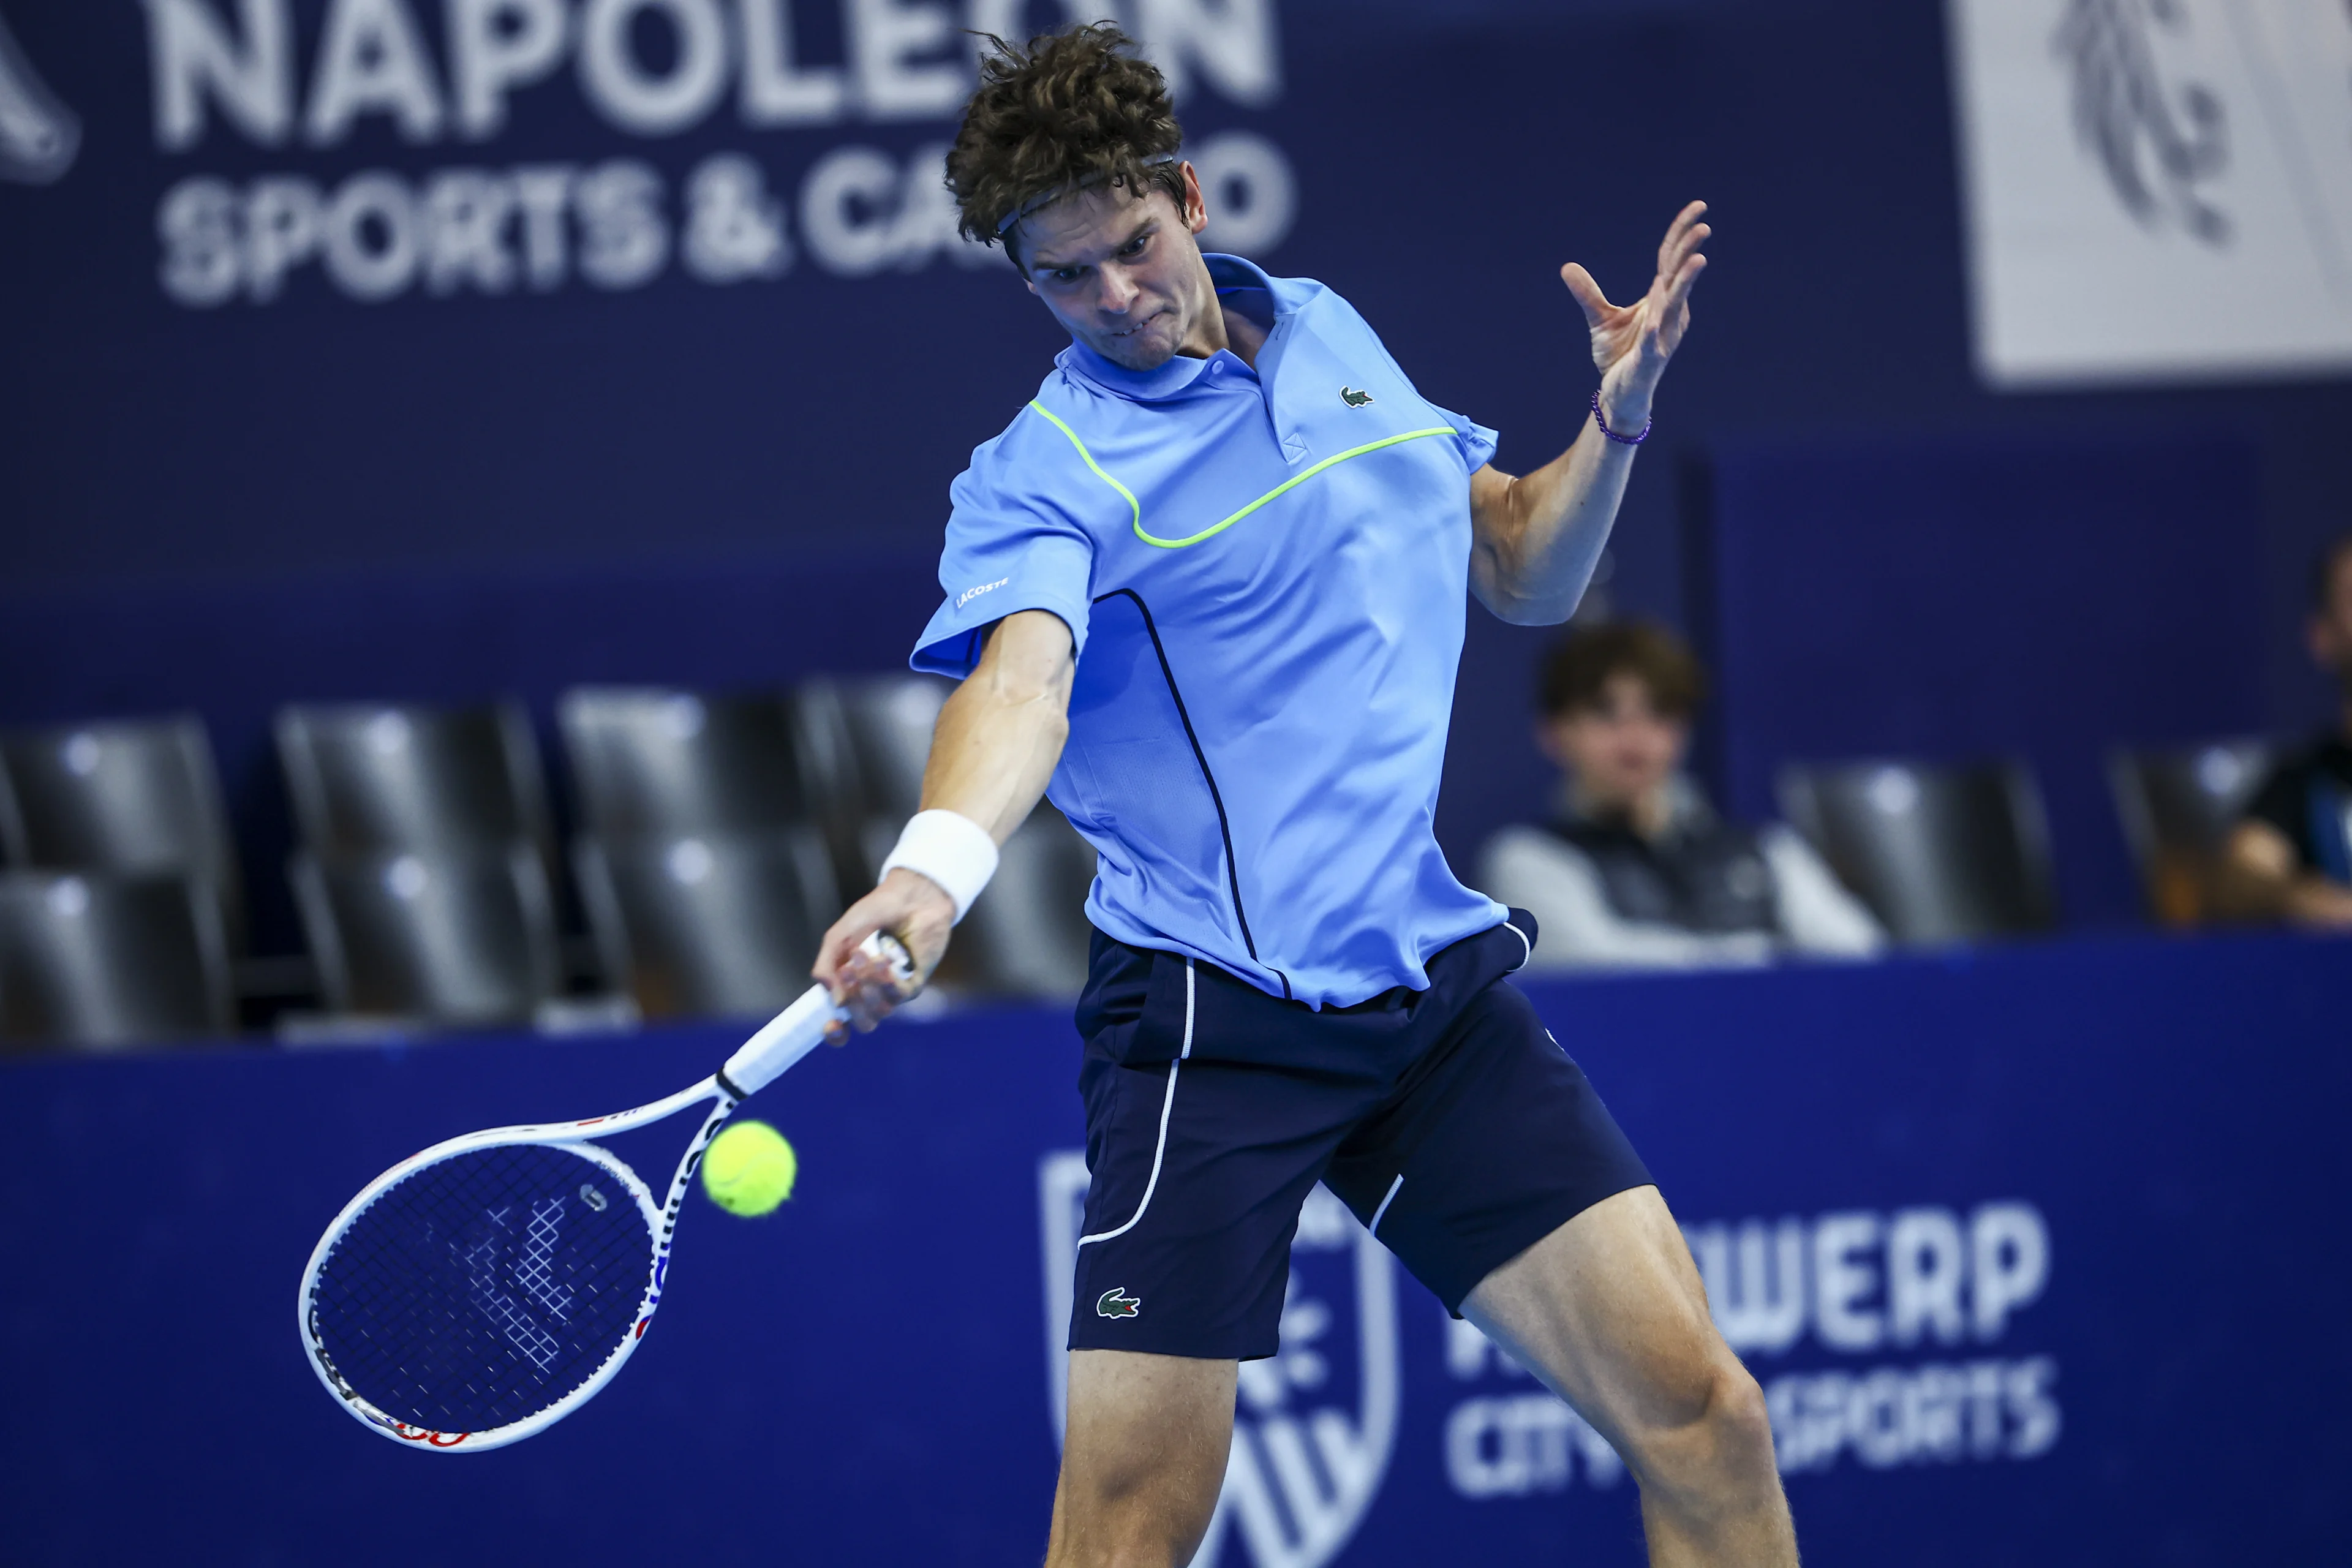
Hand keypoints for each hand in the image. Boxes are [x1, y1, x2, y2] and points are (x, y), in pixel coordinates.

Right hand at [812, 867, 954, 1042]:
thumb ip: (826, 968)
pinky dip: (887, 980)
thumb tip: (835, 1001)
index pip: (840, 1023)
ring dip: (868, 986)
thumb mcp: (838, 938)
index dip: (834, 1032)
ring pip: (880, 1011)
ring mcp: (893, 991)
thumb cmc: (872, 915)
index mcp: (848, 986)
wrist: (907, 898)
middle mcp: (871, 994)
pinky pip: (898, 995)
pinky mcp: (914, 984)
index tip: (831, 1025)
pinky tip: (884, 959)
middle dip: (853, 1002)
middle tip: (848, 969)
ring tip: (864, 954)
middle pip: (861, 1022)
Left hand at [1560, 200, 1709, 431]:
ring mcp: (1663, 336)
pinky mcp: (1649, 359)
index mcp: (1661, 300)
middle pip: (1679, 275)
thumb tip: (1567, 266)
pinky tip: (1652, 321)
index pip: (1671, 260)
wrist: (1622, 394)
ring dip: (1684, 281)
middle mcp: (1669, 314)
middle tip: (1703, 225)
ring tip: (1698, 259)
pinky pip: (1652, 343)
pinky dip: (1652, 331)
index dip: (1682, 234)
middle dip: (1690, 250)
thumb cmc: (1621, 355)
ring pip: (1675, 304)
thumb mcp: (1601, 319)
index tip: (1698, 207)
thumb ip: (1588, 293)